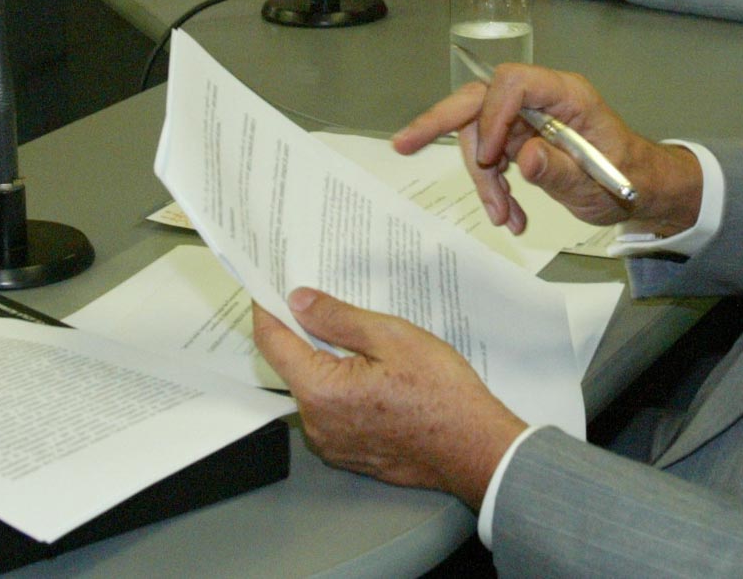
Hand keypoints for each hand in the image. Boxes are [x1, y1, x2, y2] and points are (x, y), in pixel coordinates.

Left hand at [252, 289, 524, 506]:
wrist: (474, 448)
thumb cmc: (441, 392)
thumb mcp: (392, 337)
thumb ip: (338, 318)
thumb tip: (297, 300)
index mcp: (321, 390)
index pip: (274, 343)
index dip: (268, 310)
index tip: (269, 287)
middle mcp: (317, 423)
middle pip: (294, 366)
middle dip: (305, 334)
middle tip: (326, 304)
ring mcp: (331, 443)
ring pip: (315, 390)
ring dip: (327, 364)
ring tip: (361, 341)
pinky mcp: (348, 454)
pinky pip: (332, 413)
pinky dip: (341, 390)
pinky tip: (372, 376)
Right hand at [393, 64, 702, 235]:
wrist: (641, 191)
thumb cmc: (630, 180)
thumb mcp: (599, 184)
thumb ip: (561, 170)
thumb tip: (523, 157)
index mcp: (567, 95)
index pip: (514, 83)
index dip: (493, 113)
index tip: (493, 157)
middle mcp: (543, 99)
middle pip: (480, 98)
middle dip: (441, 122)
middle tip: (404, 146)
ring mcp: (529, 119)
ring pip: (481, 135)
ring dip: (483, 179)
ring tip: (503, 217)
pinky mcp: (522, 139)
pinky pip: (493, 157)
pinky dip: (493, 188)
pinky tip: (510, 216)